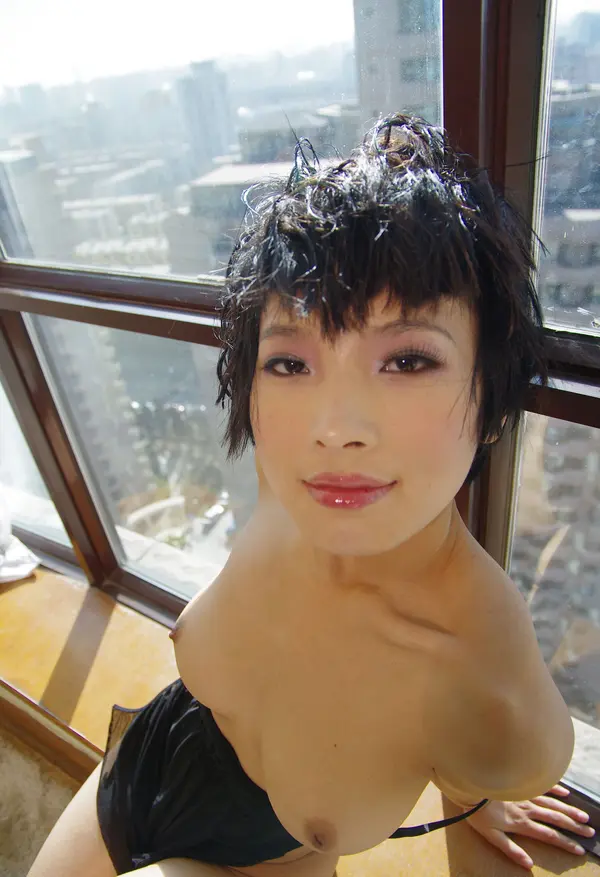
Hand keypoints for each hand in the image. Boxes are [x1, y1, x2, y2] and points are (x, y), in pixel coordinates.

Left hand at [464, 784, 595, 869]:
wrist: (470, 784)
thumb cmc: (477, 812)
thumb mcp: (491, 836)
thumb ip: (510, 849)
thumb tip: (529, 864)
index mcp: (522, 823)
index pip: (548, 835)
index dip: (565, 843)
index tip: (579, 850)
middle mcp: (527, 808)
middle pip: (555, 818)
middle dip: (574, 826)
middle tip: (589, 832)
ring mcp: (525, 794)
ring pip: (552, 803)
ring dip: (569, 810)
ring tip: (584, 816)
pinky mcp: (520, 783)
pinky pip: (541, 786)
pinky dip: (555, 789)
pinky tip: (566, 792)